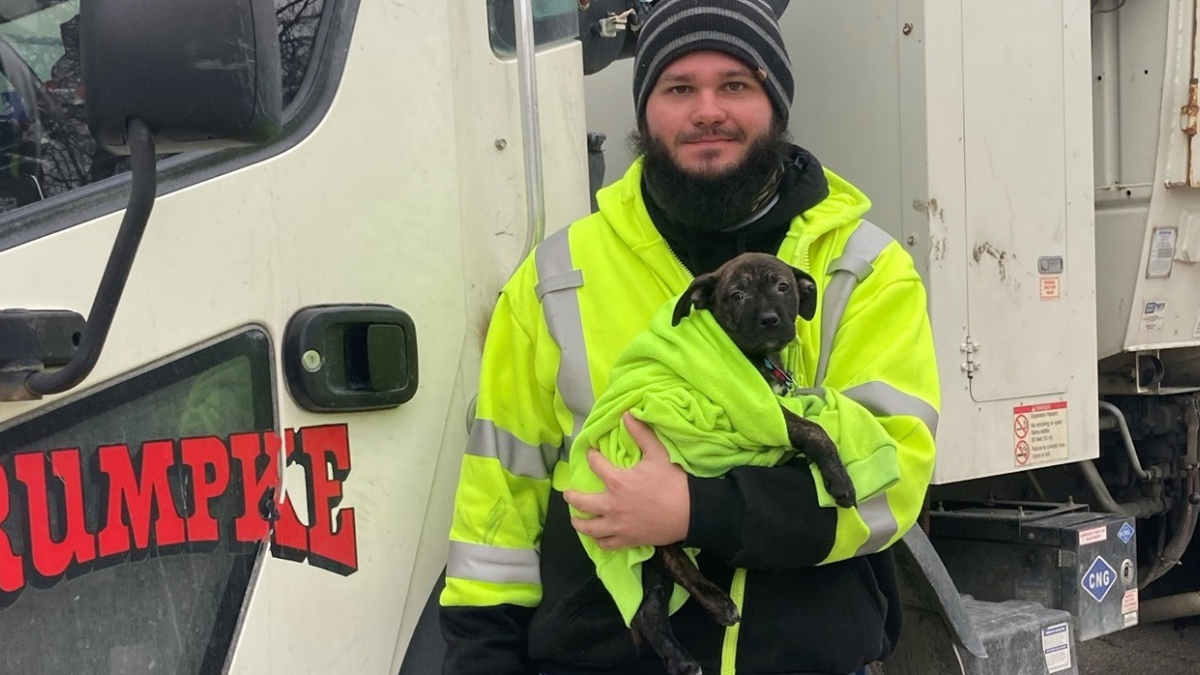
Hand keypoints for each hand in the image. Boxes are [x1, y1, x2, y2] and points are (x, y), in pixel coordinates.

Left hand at [564, 412, 689, 549]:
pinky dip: (599, 540)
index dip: (591, 457)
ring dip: (579, 522)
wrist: (690, 513)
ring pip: (589, 528)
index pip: (595, 465)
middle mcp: (611, 505)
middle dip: (571, 497)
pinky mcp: (627, 540)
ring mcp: (618, 525)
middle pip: (581, 503)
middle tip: (568, 493)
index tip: (591, 454)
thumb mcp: (658, 453)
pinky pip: (606, 544)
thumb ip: (641, 433)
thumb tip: (627, 414)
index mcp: (617, 481)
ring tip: (576, 519)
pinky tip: (598, 537)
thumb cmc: (673, 482)